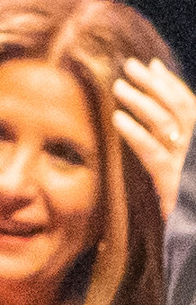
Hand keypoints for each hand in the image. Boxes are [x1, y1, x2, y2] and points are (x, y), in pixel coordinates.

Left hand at [113, 56, 195, 223]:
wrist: (192, 239)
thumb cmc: (187, 209)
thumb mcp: (180, 175)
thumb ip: (170, 150)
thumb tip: (154, 130)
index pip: (188, 106)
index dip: (171, 84)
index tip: (153, 66)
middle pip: (178, 107)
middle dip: (155, 84)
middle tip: (130, 65)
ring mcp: (187, 164)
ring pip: (166, 123)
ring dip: (142, 101)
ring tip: (119, 87)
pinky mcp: (174, 182)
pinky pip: (153, 152)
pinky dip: (135, 133)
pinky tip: (117, 120)